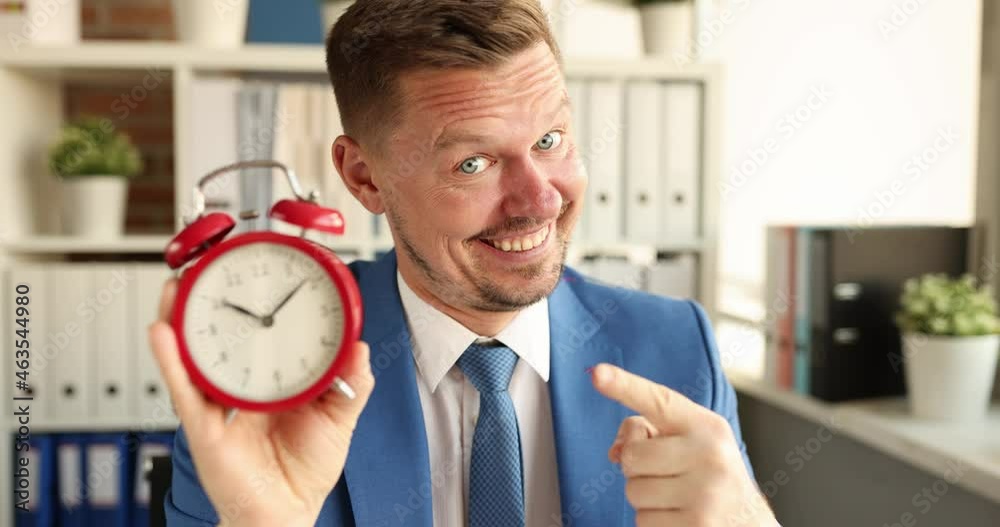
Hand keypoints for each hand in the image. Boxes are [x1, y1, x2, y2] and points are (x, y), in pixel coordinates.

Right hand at [149, 279, 373, 526]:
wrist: (286, 514)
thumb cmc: (306, 470)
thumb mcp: (340, 417)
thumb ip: (353, 383)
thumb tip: (360, 347)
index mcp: (271, 381)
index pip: (261, 335)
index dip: (258, 304)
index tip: (259, 270)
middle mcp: (242, 388)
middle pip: (218, 337)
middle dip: (207, 302)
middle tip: (205, 266)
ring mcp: (220, 406)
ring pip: (193, 356)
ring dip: (180, 319)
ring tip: (176, 285)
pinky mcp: (206, 428)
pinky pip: (186, 391)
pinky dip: (173, 362)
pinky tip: (163, 332)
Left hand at [591, 364, 775, 526]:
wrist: (747, 521)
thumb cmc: (709, 474)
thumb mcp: (689, 441)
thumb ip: (647, 432)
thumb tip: (616, 452)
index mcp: (706, 426)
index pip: (659, 401)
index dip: (624, 386)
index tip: (597, 373)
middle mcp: (709, 456)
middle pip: (632, 456)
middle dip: (638, 468)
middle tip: (666, 474)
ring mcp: (705, 494)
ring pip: (633, 492)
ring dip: (645, 498)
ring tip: (676, 497)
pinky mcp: (696, 526)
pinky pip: (642, 521)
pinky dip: (652, 522)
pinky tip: (678, 517)